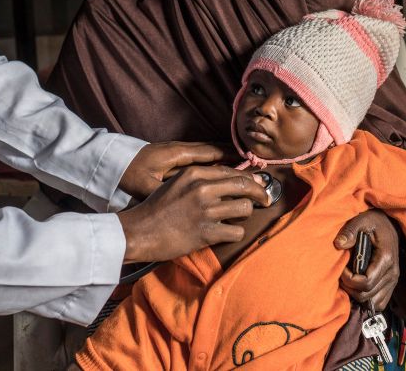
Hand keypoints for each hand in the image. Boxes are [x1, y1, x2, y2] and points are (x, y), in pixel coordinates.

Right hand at [117, 165, 267, 262]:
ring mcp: (205, 211)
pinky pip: (236, 232)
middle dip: (259, 192)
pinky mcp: (207, 232)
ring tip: (236, 217)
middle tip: (265, 199)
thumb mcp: (176, 184)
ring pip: (244, 208)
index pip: (232, 172)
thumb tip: (228, 180)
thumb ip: (199, 179)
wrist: (140, 231)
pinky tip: (226, 232)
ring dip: (244, 214)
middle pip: (245, 186)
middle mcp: (202, 189)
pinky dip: (234, 233)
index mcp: (194, 173)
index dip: (249, 178)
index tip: (258, 183)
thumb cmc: (157, 208)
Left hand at [119, 141, 239, 199]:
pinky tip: (219, 173)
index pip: (211, 153)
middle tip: (253, 168)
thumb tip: (189, 202)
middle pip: (213, 150)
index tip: (249, 163)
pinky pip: (198, 157)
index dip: (232, 157)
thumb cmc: (128, 174)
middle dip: (233, 158)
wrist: (110, 161)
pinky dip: (212, 162)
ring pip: (206, 153)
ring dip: (224, 160)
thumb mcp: (146, 186)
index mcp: (177, 155)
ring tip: (242, 170)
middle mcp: (180, 149)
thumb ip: (168, 192)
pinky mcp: (171, 157)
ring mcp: (176, 152)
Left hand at [334, 209, 399, 310]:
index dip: (349, 279)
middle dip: (349, 286)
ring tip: (348, 278)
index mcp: (385, 259)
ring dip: (356, 293)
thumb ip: (349, 231)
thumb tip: (339, 244)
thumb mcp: (361, 220)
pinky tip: (356, 284)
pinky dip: (366, 297)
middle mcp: (392, 273)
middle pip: (367, 294)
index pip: (366, 282)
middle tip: (341, 272)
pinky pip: (379, 302)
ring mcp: (392, 280)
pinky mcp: (390, 284)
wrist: (387, 224)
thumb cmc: (373, 222)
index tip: (341, 268)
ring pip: (372, 301)